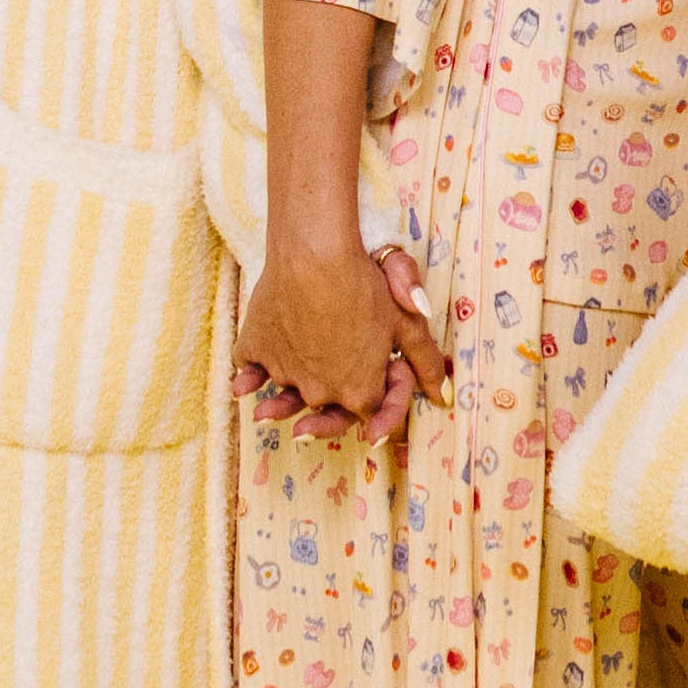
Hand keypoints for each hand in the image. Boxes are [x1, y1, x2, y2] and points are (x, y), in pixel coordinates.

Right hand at [236, 236, 448, 445]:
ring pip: (288, 388)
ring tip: (265, 414)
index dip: (376, 416)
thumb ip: (425, 363)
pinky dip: (249, 374)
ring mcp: (285, 371)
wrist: (313, 253)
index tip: (371, 433)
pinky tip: (243, 384)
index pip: (368, 413)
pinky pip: (250, 368)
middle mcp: (321, 390)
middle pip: (323, 409)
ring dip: (279, 403)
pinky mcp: (256, 350)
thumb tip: (443, 396)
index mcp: (359, 390)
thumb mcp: (407, 323)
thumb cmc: (366, 285)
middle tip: (305, 431)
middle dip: (320, 425)